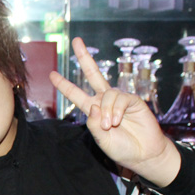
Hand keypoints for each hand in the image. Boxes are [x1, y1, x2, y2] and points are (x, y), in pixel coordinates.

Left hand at [50, 37, 180, 186]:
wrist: (142, 154)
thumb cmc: (121, 148)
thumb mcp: (100, 139)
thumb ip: (93, 124)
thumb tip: (93, 105)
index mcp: (93, 109)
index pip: (76, 94)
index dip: (64, 85)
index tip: (52, 74)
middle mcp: (104, 101)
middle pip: (93, 74)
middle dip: (84, 57)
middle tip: (76, 41)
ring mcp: (119, 99)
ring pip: (106, 94)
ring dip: (106, 111)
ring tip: (110, 126)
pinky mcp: (133, 100)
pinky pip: (120, 98)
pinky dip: (116, 110)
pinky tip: (118, 120)